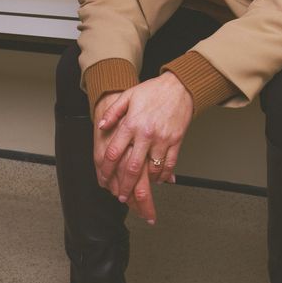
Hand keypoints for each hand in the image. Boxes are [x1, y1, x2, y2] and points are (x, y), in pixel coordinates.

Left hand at [95, 74, 192, 222]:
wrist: (180, 86)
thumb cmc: (153, 90)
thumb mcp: (128, 96)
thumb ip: (113, 112)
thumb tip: (101, 126)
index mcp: (132, 124)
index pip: (115, 152)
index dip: (107, 169)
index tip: (104, 179)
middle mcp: (147, 134)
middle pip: (133, 167)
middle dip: (125, 186)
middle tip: (121, 196)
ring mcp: (163, 139)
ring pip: (153, 169)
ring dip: (146, 183)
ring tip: (140, 190)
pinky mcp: (176, 140)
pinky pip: (170, 163)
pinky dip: (164, 175)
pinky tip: (159, 180)